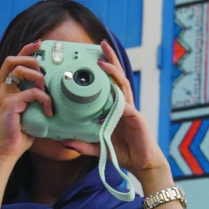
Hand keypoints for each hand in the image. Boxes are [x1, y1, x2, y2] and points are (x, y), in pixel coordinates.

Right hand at [0, 40, 53, 161]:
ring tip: (47, 92)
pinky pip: (31, 93)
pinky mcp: (9, 105)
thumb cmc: (16, 135)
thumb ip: (33, 100)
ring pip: (21, 72)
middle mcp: (0, 89)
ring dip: (39, 78)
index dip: (25, 50)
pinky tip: (49, 110)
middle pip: (13, 61)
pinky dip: (44, 99)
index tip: (39, 45)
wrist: (4, 152)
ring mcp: (2, 96)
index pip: (11, 62)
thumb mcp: (26, 112)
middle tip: (45, 73)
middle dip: (32, 61)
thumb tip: (52, 93)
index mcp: (2, 89)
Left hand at [62, 40, 169, 180]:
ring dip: (113, 72)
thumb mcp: (99, 148)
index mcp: (116, 108)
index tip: (93, 56)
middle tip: (102, 43)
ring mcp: (132, 110)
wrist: (143, 164)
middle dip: (110, 59)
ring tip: (102, 62)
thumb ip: (83, 144)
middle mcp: (124, 105)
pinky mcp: (137, 119)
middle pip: (117, 77)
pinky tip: (113, 93)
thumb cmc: (123, 153)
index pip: (109, 83)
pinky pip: (127, 107)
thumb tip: (65, 141)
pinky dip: (119, 100)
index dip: (103, 70)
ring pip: (122, 86)